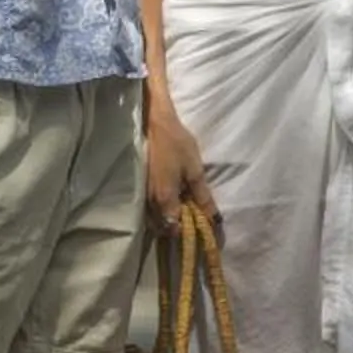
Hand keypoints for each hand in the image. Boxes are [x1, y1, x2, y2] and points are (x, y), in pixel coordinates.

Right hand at [146, 98, 214, 224]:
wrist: (154, 122)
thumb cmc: (177, 144)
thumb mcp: (195, 169)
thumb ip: (203, 196)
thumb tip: (214, 218)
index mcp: (166, 199)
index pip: (175, 228)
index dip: (187, 230)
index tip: (197, 224)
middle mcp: (151, 201)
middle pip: (162, 225)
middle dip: (175, 225)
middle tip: (189, 214)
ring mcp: (143, 193)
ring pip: (154, 216)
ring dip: (166, 216)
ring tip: (180, 204)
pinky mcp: (139, 184)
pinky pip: (149, 204)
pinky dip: (159, 206)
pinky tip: (169, 195)